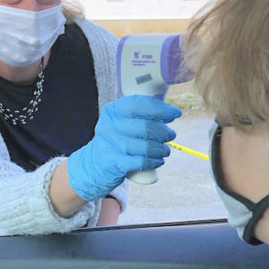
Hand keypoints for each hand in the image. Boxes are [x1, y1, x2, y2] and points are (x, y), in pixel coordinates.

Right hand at [67, 95, 181, 201]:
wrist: (94, 164)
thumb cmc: (117, 140)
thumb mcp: (123, 123)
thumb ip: (142, 116)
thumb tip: (170, 112)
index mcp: (112, 110)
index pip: (139, 104)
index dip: (161, 108)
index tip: (174, 113)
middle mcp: (108, 125)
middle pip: (144, 126)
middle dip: (163, 131)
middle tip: (171, 135)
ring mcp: (109, 144)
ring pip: (144, 146)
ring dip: (161, 149)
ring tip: (165, 150)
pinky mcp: (113, 162)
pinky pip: (140, 162)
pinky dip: (153, 162)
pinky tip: (158, 161)